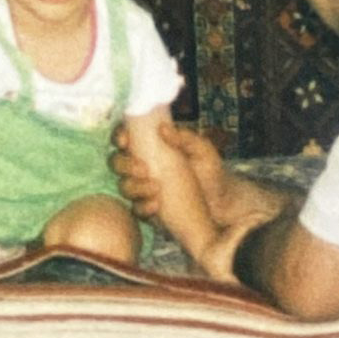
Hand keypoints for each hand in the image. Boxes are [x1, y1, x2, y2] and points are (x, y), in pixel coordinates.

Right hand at [111, 117, 284, 231]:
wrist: (221, 203)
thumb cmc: (211, 172)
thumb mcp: (203, 151)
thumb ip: (186, 138)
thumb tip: (163, 128)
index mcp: (152, 147)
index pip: (126, 137)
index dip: (119, 136)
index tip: (124, 140)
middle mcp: (142, 166)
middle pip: (117, 162)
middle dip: (124, 165)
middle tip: (143, 169)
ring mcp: (143, 188)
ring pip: (124, 186)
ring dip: (134, 187)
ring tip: (155, 188)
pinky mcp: (147, 208)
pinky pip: (136, 209)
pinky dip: (143, 207)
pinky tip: (156, 205)